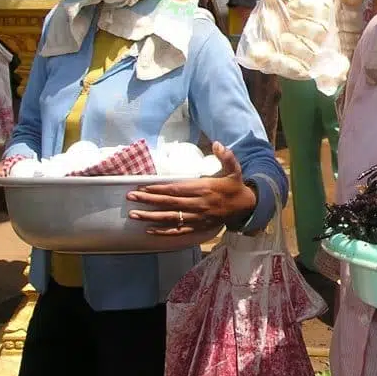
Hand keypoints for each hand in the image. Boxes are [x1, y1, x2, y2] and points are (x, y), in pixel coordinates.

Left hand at [126, 142, 257, 235]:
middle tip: (131, 197)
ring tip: (134, 214)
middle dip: (148, 200)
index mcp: (204, 188)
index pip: (177, 189)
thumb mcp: (235, 169)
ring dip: (151, 216)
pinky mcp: (198, 227)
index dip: (159, 188)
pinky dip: (163, 232)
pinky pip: (178, 231)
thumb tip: (218, 143)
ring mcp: (197, 217)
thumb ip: (226, 156)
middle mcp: (199, 204)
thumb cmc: (235, 186)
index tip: (143, 187)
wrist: (245, 207)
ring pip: (171, 218)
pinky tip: (149, 230)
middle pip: (169, 203)